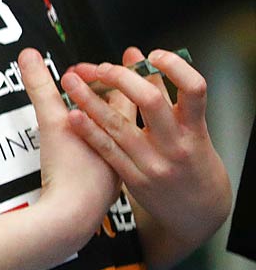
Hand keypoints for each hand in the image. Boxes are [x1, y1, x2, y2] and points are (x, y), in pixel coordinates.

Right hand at [17, 49, 118, 252]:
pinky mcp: (100, 190)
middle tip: (106, 82)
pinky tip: (88, 153)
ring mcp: (114, 172)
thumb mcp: (54, 123)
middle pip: (126, 118)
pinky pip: (106, 164)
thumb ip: (41, 87)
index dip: (116, 77)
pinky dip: (99, 152)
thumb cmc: (71, 173)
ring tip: (96, 115)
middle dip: (117, 98)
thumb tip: (28, 54)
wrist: (72, 220)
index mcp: (119, 133)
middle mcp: (123, 150)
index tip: (109, 63)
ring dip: (109, 127)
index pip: (124, 97)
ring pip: (119, 143)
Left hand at [61, 47, 230, 255]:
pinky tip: (73, 115)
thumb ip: (165, 94)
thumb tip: (139, 57)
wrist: (199, 214)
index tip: (153, 55)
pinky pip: (108, 151)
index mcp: (195, 129)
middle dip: (122, 78)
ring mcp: (154, 163)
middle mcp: (176, 145)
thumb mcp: (192, 131)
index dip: (174, 67)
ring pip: (120, 126)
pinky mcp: (135, 179)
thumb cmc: (196, 166)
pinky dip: (90, 131)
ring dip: (91, 100)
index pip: (194, 89)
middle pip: (151, 102)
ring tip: (71, 80)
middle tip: (102, 68)